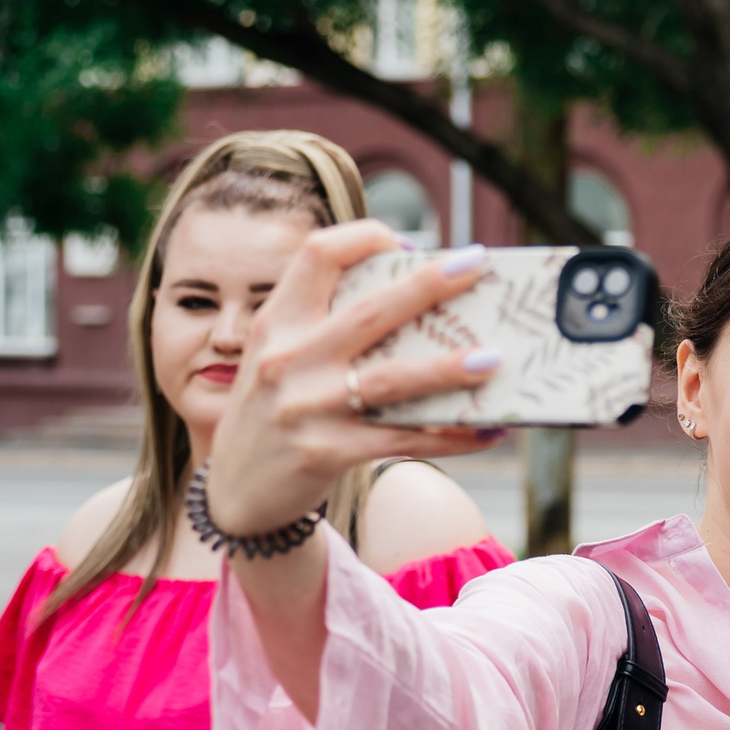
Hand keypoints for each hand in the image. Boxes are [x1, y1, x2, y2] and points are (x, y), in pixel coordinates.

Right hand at [202, 223, 499, 536]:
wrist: (236, 492)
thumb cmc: (274, 413)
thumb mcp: (279, 359)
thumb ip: (325, 328)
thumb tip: (419, 303)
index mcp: (277, 322)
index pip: (317, 254)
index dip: (365, 238)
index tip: (408, 243)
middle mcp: (287, 358)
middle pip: (369, 310)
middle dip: (427, 283)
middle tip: (475, 264)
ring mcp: (306, 407)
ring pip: (391, 379)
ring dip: (448, 368)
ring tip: (494, 358)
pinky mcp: (325, 453)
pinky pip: (402, 439)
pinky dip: (450, 436)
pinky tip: (488, 430)